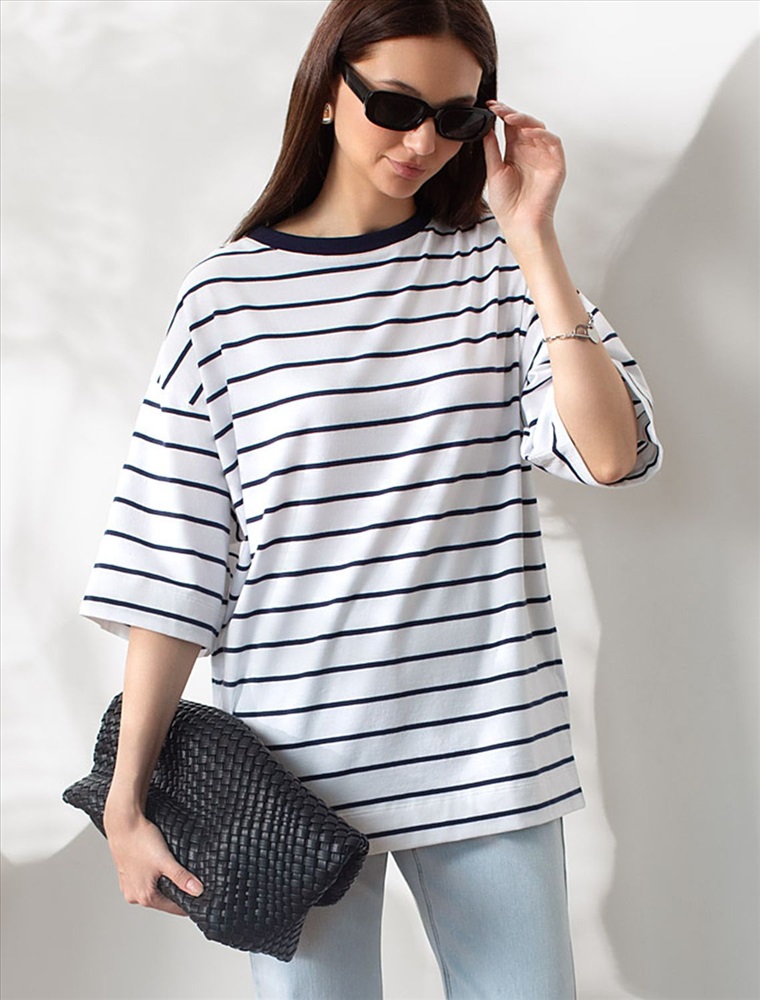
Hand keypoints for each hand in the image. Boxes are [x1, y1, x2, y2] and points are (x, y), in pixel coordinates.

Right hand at [103, 801, 202, 916]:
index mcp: (144, 896)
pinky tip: (160, 866)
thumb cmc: (140, 840)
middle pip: (163, 900)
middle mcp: (134, 894)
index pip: (172, 908)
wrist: (123, 823)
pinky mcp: (127, 874)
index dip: (188, 903)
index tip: (200, 899)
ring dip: (166, 883)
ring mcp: (129, 885)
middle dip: (177, 892)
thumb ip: (181, 877)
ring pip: (154, 889)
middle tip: (192, 883)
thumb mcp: (166, 860)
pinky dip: (155, 877)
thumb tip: (197, 891)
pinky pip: (145, 881)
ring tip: (176, 873)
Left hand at [482, 101, 565, 249]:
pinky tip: (529, 131)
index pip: (510, 127)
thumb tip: (487, 128)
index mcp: (515, 153)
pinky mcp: (556, 164)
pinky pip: (553, 142)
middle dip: (511, 113)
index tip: (489, 107)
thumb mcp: (493, 172)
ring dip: (525, 120)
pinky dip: (543, 134)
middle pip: (524, 123)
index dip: (502, 114)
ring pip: (539, 128)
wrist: (519, 223)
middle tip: (499, 108)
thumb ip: (492, 149)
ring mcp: (543, 156)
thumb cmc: (507, 204)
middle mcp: (530, 151)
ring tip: (511, 117)